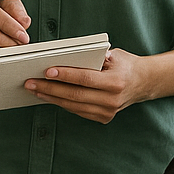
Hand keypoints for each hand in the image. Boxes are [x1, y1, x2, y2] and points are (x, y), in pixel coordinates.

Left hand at [25, 47, 150, 122]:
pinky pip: (78, 111)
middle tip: (30, 82)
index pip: (85, 79)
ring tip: (35, 90)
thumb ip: (94, 56)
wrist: (143, 83)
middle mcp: (112, 100)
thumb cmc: (125, 65)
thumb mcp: (114, 55)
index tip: (46, 71)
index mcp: (115, 82)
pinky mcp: (103, 118)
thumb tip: (65, 56)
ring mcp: (107, 112)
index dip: (65, 75)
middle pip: (75, 95)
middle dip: (50, 89)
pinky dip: (61, 103)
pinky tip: (48, 96)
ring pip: (73, 106)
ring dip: (51, 98)